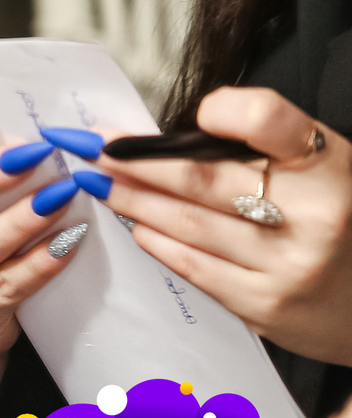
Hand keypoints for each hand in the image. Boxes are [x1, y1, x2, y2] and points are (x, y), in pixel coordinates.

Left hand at [95, 87, 351, 364]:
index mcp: (326, 167)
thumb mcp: (318, 167)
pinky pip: (195, 266)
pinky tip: (135, 225)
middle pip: (202, 178)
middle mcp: (313, 214)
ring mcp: (289, 264)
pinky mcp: (267, 305)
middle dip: (136, 162)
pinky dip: (157, 241)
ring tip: (96, 182)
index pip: (271, 121)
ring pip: (188, 223)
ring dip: (132, 200)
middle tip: (91, 148)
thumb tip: (176, 133)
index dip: (226, 112)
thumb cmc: (335, 219)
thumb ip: (260, 142)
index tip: (186, 112)